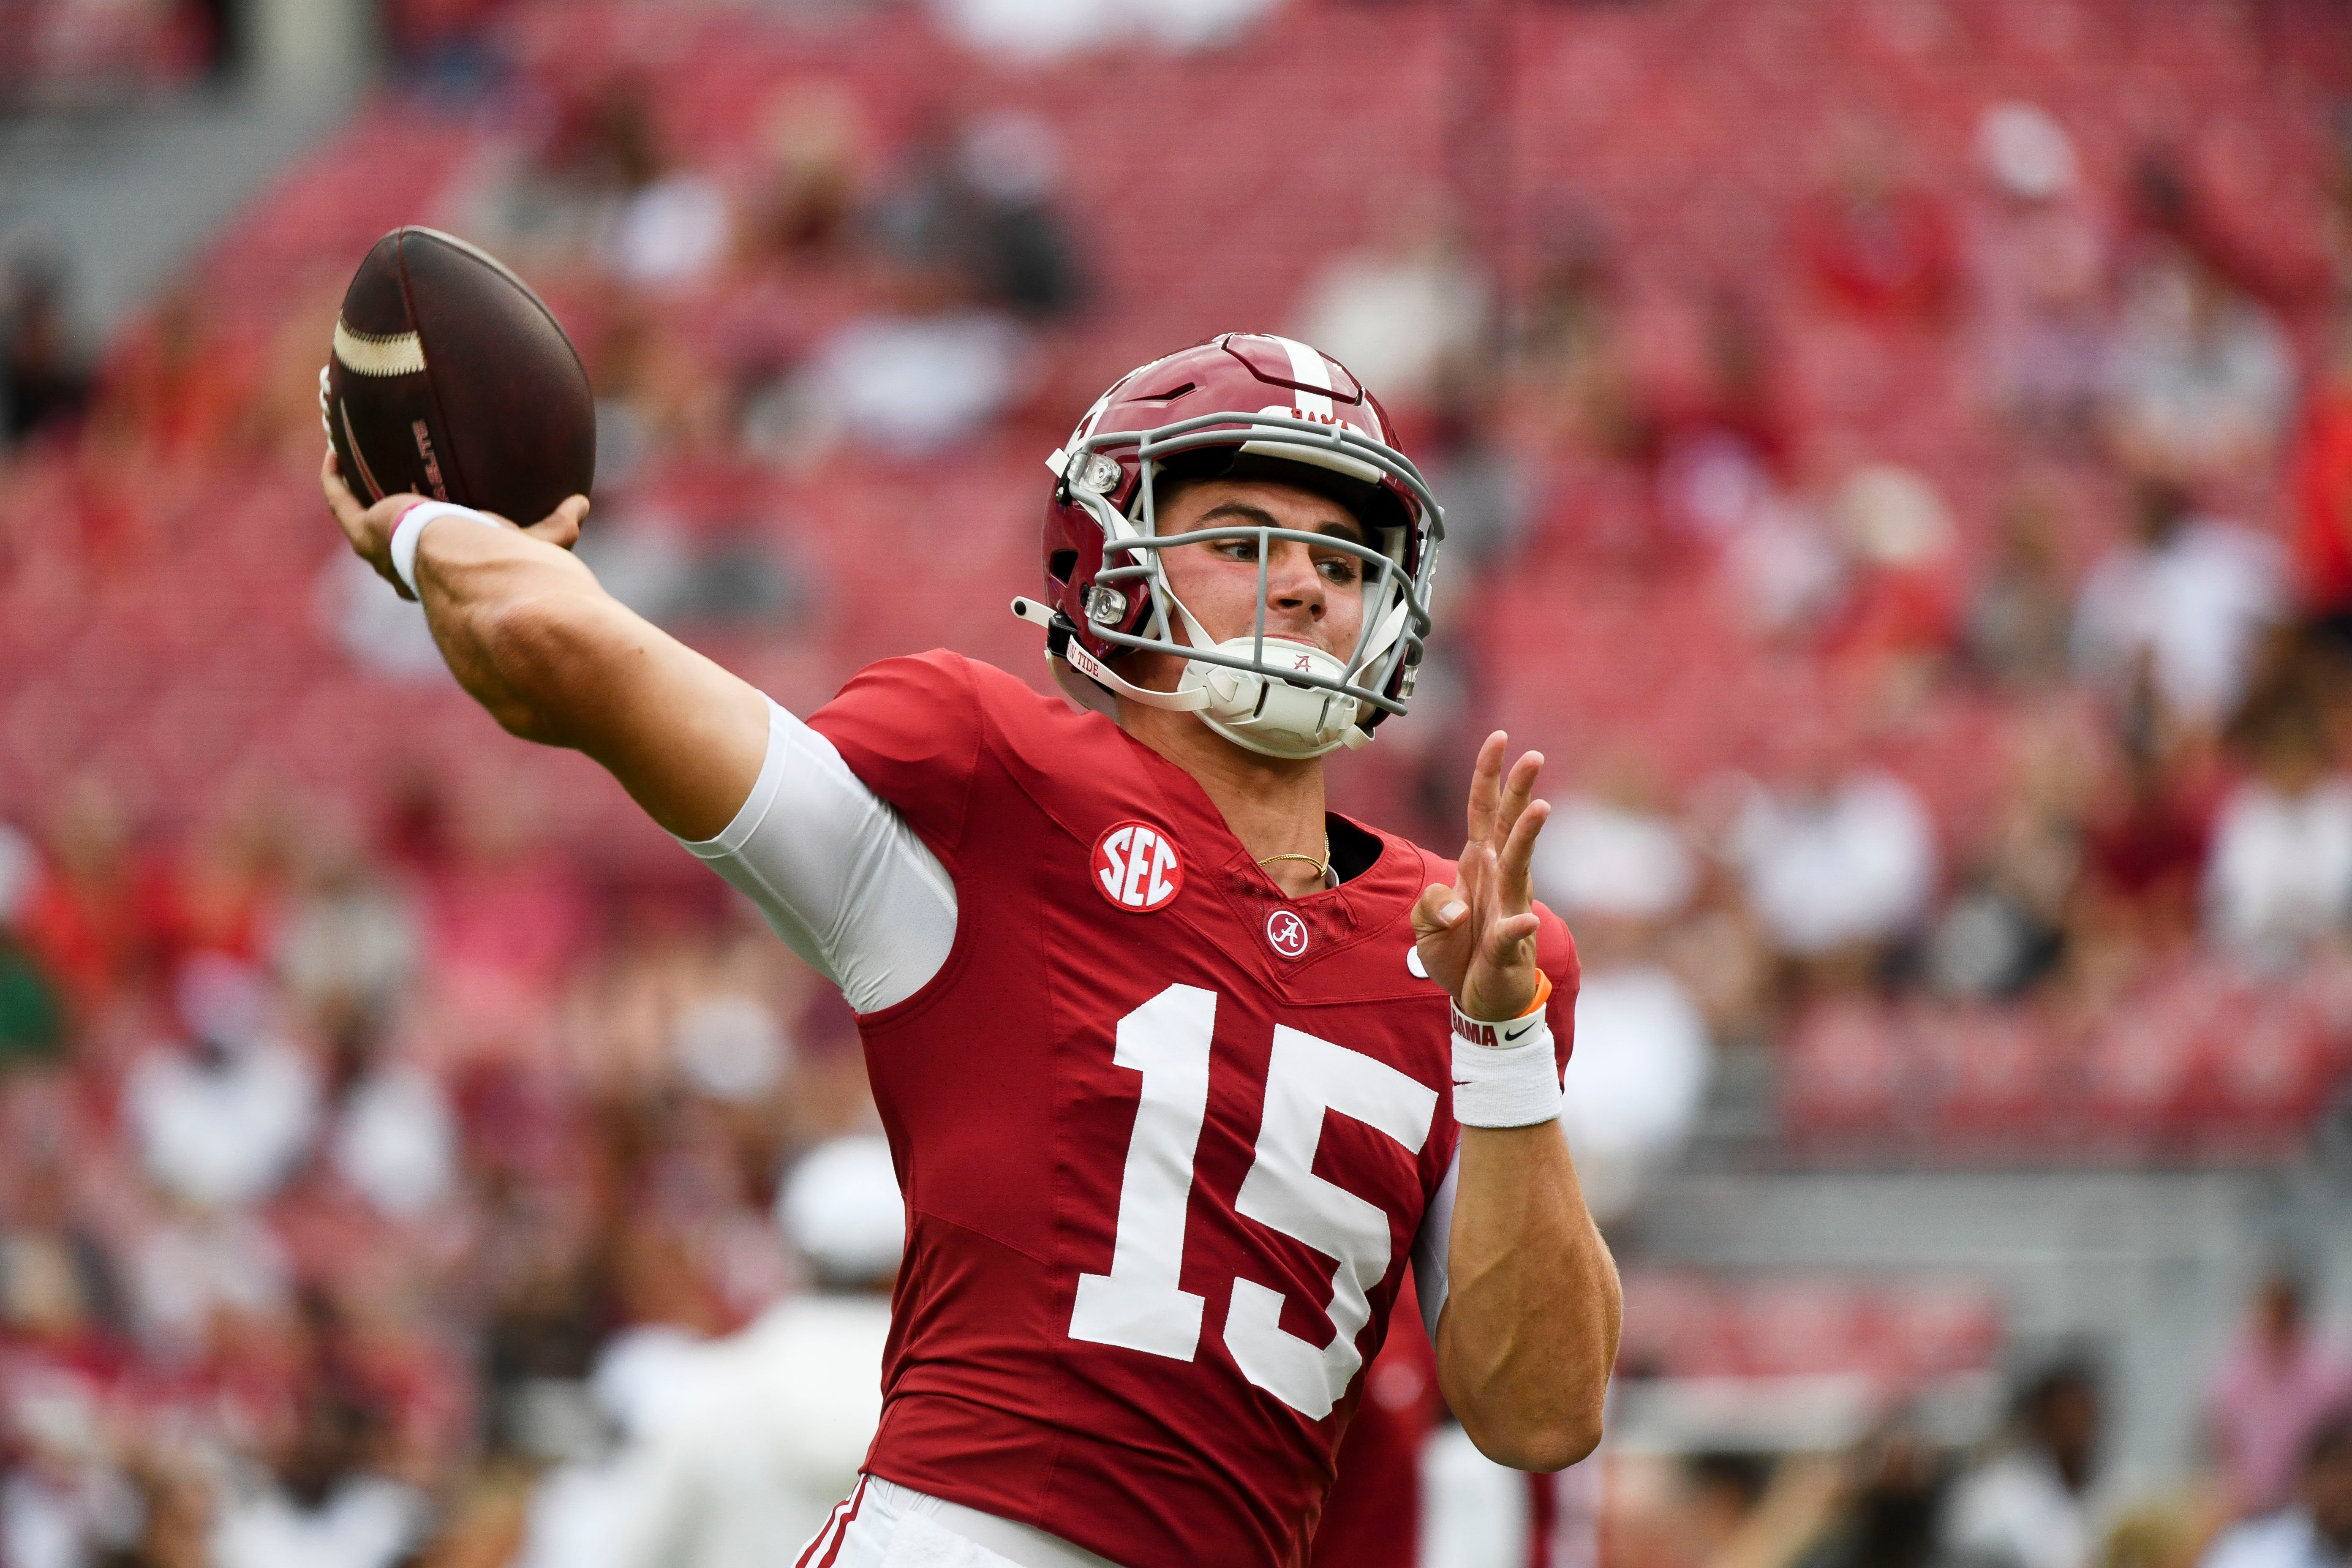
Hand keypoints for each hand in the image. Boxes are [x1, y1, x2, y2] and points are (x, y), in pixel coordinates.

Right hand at [321, 446, 586, 600]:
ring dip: (353, 489)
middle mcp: (405, 568)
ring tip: (350, 460)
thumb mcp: (536, 541)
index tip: (435, 523)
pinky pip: (339, 499)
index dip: (429, 547)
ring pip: (357, 518)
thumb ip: (559, 527)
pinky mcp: (364, 529)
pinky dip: (335, 476)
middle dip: (387, 519)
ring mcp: (380, 549)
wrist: (470, 563)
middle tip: (389, 488)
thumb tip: (583, 504)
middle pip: (390, 545)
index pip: (431, 565)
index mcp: (444, 576)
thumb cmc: (506, 561)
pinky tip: (335, 450)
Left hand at [1412, 731, 1550, 1020]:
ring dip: (1526, 837)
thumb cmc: (1457, 950)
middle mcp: (1498, 878)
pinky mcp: (1508, 944)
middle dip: (1519, 790)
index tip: (1498, 738)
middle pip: (1507, 826)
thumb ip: (1432, 903)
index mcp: (1476, 864)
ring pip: (1518, 866)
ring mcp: (1507, 908)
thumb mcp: (1426, 922)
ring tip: (1540, 808)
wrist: (1479, 998)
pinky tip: (1525, 919)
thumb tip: (1454, 905)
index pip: (1482, 810)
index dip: (1488, 775)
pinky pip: (1510, 932)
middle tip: (1534, 755)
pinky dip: (1517, 926)